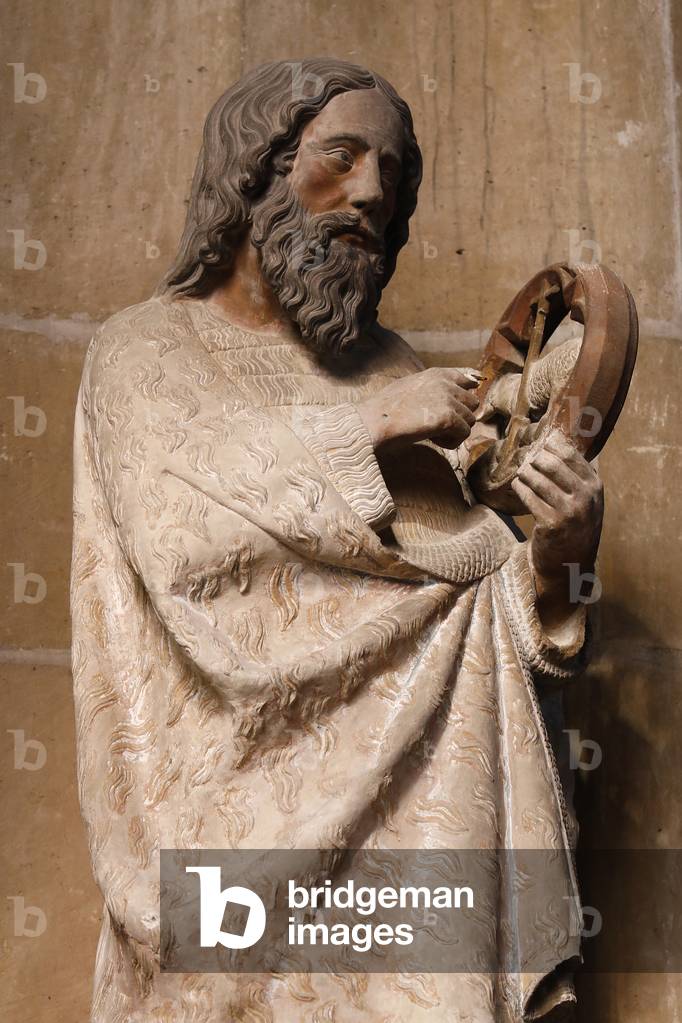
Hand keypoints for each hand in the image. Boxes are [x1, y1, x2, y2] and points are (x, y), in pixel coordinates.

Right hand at [356, 367, 480, 451]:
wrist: (373, 421)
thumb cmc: (385, 409)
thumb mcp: (410, 387)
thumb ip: (432, 388)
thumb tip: (448, 398)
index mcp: (437, 374)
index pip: (468, 380)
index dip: (466, 396)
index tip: (460, 408)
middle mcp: (446, 383)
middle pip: (472, 403)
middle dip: (459, 417)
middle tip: (437, 427)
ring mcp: (448, 399)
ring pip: (470, 420)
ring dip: (454, 431)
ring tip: (432, 434)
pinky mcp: (448, 418)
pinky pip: (464, 434)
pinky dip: (450, 442)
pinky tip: (432, 440)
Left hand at [510, 430, 603, 631]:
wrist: (570, 564)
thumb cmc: (575, 526)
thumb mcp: (585, 499)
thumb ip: (575, 474)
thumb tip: (554, 439)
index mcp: (595, 486)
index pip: (570, 454)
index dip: (550, 445)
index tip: (538, 443)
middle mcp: (585, 497)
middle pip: (551, 463)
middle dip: (534, 458)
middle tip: (524, 458)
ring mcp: (569, 511)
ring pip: (538, 479)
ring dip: (525, 473)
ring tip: (521, 472)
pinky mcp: (551, 524)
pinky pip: (529, 497)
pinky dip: (520, 488)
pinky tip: (517, 485)